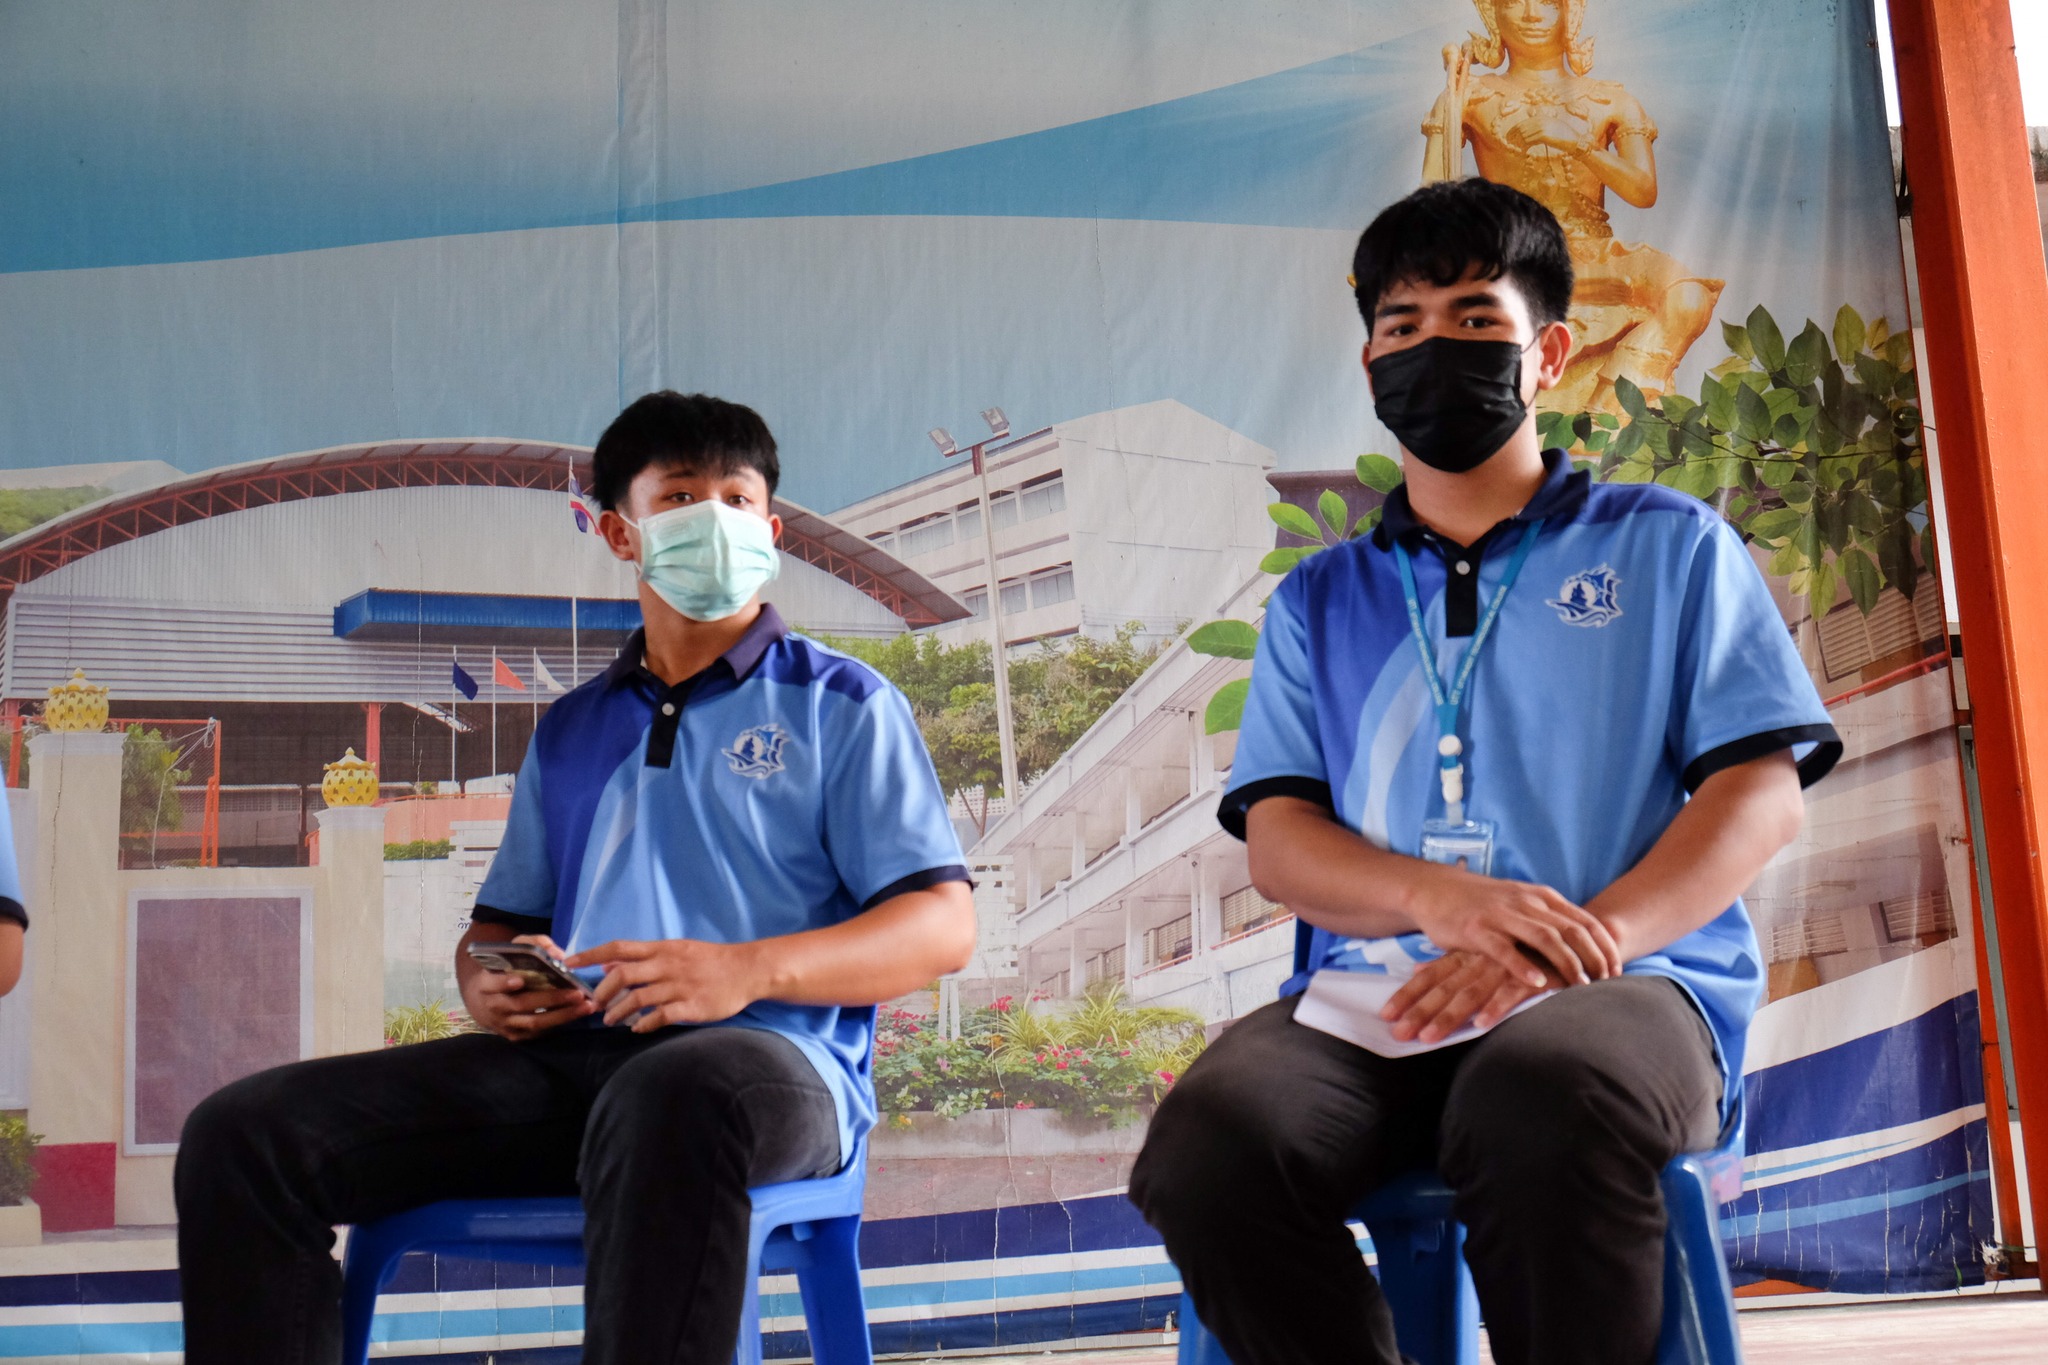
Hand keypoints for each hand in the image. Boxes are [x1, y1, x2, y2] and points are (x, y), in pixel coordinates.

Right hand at [461, 934, 596, 1040]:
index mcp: (486, 984)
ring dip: (562, 1015)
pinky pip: (539, 1032)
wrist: (484, 1002)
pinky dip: (559, 1023)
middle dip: (550, 999)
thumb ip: (532, 945)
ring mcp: (504, 1024)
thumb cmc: (503, 971)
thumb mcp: (512, 952)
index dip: (503, 983)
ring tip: (585, 1006)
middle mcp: (494, 1006)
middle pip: (521, 1004)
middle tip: (576, 993)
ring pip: (534, 1022)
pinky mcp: (515, 1035)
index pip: (492, 984)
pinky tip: (576, 1014)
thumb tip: (557, 954)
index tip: (520, 980)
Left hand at [569, 938, 761, 1031]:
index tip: (569, 962)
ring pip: (638, 999)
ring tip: (610, 1020)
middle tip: (595, 1004)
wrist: (747, 969)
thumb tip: (609, 962)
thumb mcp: (677, 950)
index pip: (619, 947)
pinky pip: (660, 1017)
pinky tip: (638, 1028)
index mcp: (663, 949)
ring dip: (618, 1012)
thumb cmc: (711, 960)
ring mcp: (679, 986)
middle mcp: (667, 965)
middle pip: (623, 975)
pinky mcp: (691, 1006)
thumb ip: (644, 957)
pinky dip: (644, 1024)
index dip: (591, 954)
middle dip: (602, 992)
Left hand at [1381, 951, 1545, 1044]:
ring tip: (1428, 1038)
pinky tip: (1481, 1025)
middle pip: (1443, 989)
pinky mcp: (1531, 977)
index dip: (1408, 995)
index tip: (1386, 1015)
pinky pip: (1510, 994)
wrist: (1565, 936)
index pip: (1430, 977)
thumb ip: (1450, 961)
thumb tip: (1417, 969)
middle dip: (1419, 1012)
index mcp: (1466, 956)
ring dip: (1448, 1016)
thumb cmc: (1518, 949)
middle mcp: (1480, 961)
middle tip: (1399, 1034)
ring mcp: (1503, 968)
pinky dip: (1495, 1008)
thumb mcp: (1479, 951)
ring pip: (1470, 994)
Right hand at [1403, 862, 1622, 989]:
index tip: (1617, 969)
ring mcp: (1502, 915)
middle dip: (1595, 958)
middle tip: (1608, 982)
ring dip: (1568, 963)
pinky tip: (1538, 984)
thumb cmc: (1483, 902)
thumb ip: (1548, 919)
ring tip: (1582, 986)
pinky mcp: (1477, 929)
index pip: (1585, 921)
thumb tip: (1583, 944)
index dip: (1605, 946)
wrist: (1436, 888)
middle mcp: (1526, 903)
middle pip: (1572, 930)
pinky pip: (1505, 950)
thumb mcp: (1522, 903)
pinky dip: (1524, 967)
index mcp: (1541, 897)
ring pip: (1545, 938)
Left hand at [1506, 112, 1586, 153]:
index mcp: (1542, 118)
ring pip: (1524, 135)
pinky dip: (1524, 146)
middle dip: (1513, 136)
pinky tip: (1522, 151)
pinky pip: (1529, 140)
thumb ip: (1540, 130)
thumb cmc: (1565, 137)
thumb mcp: (1552, 130)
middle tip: (1508, 144)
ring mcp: (1542, 126)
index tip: (1508, 137)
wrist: (1576, 141)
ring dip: (1518, 143)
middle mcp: (1541, 120)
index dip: (1514, 130)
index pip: (1523, 123)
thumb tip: (1527, 138)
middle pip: (1521, 128)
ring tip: (1516, 149)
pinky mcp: (1544, 134)